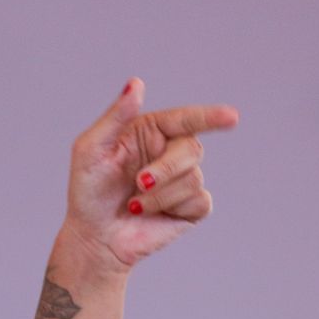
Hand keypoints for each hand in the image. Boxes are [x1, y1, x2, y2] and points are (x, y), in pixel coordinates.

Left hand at [63, 78, 239, 270]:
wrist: (93, 235)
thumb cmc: (88, 190)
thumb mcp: (91, 149)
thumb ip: (115, 117)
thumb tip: (136, 83)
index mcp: (150, 132)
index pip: (185, 119)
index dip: (209, 116)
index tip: (231, 117)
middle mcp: (170, 152)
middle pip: (192, 148)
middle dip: (166, 168)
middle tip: (139, 182)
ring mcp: (183, 180)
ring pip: (193, 177)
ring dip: (158, 194)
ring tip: (132, 204)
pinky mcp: (191, 207)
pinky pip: (198, 200)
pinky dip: (170, 206)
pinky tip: (147, 212)